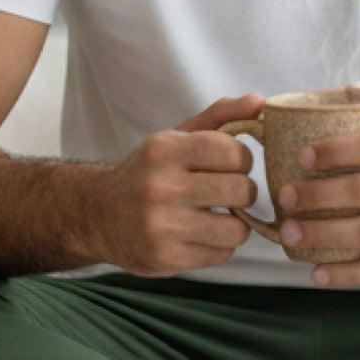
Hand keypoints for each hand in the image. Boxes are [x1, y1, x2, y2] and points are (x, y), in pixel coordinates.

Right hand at [87, 95, 262, 276]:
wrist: (99, 215)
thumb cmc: (149, 172)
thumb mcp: (177, 138)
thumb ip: (221, 117)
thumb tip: (260, 102)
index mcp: (164, 150)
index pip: (234, 152)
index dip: (241, 160)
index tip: (229, 165)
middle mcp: (161, 187)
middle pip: (241, 190)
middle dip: (241, 191)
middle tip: (225, 192)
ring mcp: (162, 226)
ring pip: (237, 229)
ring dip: (234, 224)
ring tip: (216, 216)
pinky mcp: (166, 258)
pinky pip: (222, 254)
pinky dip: (218, 246)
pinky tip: (200, 235)